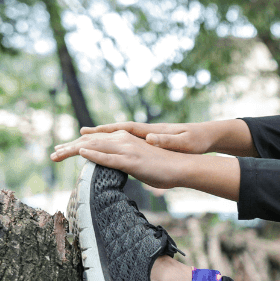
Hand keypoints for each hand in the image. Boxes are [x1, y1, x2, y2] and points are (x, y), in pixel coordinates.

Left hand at [50, 128, 185, 189]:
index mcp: (124, 140)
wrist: (181, 166)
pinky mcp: (132, 161)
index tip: (64, 150)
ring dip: (74, 150)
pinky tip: (81, 153)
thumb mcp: (140, 163)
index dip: (78, 145)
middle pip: (90, 142)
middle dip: (70, 147)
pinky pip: (109, 157)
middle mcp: (123, 141)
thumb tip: (116, 168)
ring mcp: (127, 150)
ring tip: (58, 153)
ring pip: (95, 147)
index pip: (96, 141)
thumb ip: (126, 162)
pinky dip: (94, 155)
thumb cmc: (163, 168)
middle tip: (53, 153)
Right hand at [73, 120, 216, 154]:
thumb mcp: (181, 142)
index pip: (122, 129)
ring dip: (98, 141)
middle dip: (94, 136)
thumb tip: (150, 138)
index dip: (103, 131)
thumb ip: (165, 140)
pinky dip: (111, 146)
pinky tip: (102, 151)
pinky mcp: (148, 144)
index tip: (85, 133)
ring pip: (116, 139)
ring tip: (78, 145)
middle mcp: (144, 132)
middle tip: (75, 138)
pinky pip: (124, 145)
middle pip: (114, 133)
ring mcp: (145, 138)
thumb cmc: (194, 141)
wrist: (204, 139)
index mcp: (149, 131)